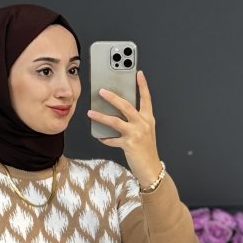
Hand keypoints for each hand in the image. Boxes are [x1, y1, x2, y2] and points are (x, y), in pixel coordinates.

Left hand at [87, 69, 161, 187]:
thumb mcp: (145, 131)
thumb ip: (135, 120)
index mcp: (148, 118)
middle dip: (112, 97)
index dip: (143, 85)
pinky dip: (104, 138)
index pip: (146, 98)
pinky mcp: (128, 145)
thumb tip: (118, 112)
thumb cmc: (147, 149)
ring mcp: (136, 134)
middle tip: (101, 91)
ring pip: (115, 121)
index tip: (138, 73)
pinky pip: (112, 139)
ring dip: (101, 116)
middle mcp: (143, 124)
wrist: (151, 168)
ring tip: (90, 113)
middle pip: (126, 106)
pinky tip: (100, 137)